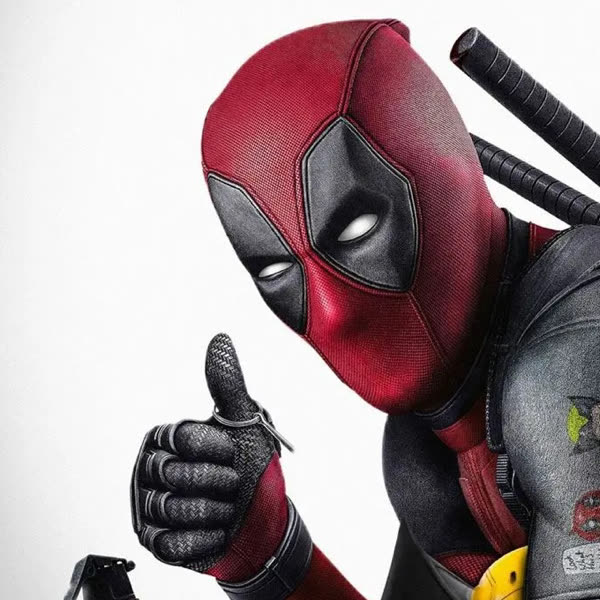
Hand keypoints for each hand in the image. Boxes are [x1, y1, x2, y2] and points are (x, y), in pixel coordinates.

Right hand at [131, 333, 288, 581]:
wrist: (263, 520)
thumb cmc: (250, 467)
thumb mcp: (243, 423)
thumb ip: (227, 384)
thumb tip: (220, 340)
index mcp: (165, 437)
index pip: (181, 438)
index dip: (214, 448)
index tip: (233, 453)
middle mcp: (150, 469)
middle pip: (177, 475)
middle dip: (217, 483)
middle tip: (233, 485)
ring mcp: (149, 506)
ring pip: (174, 510)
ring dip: (215, 512)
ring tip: (226, 508)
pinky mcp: (155, 541)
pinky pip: (172, 543)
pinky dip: (204, 539)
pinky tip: (217, 531)